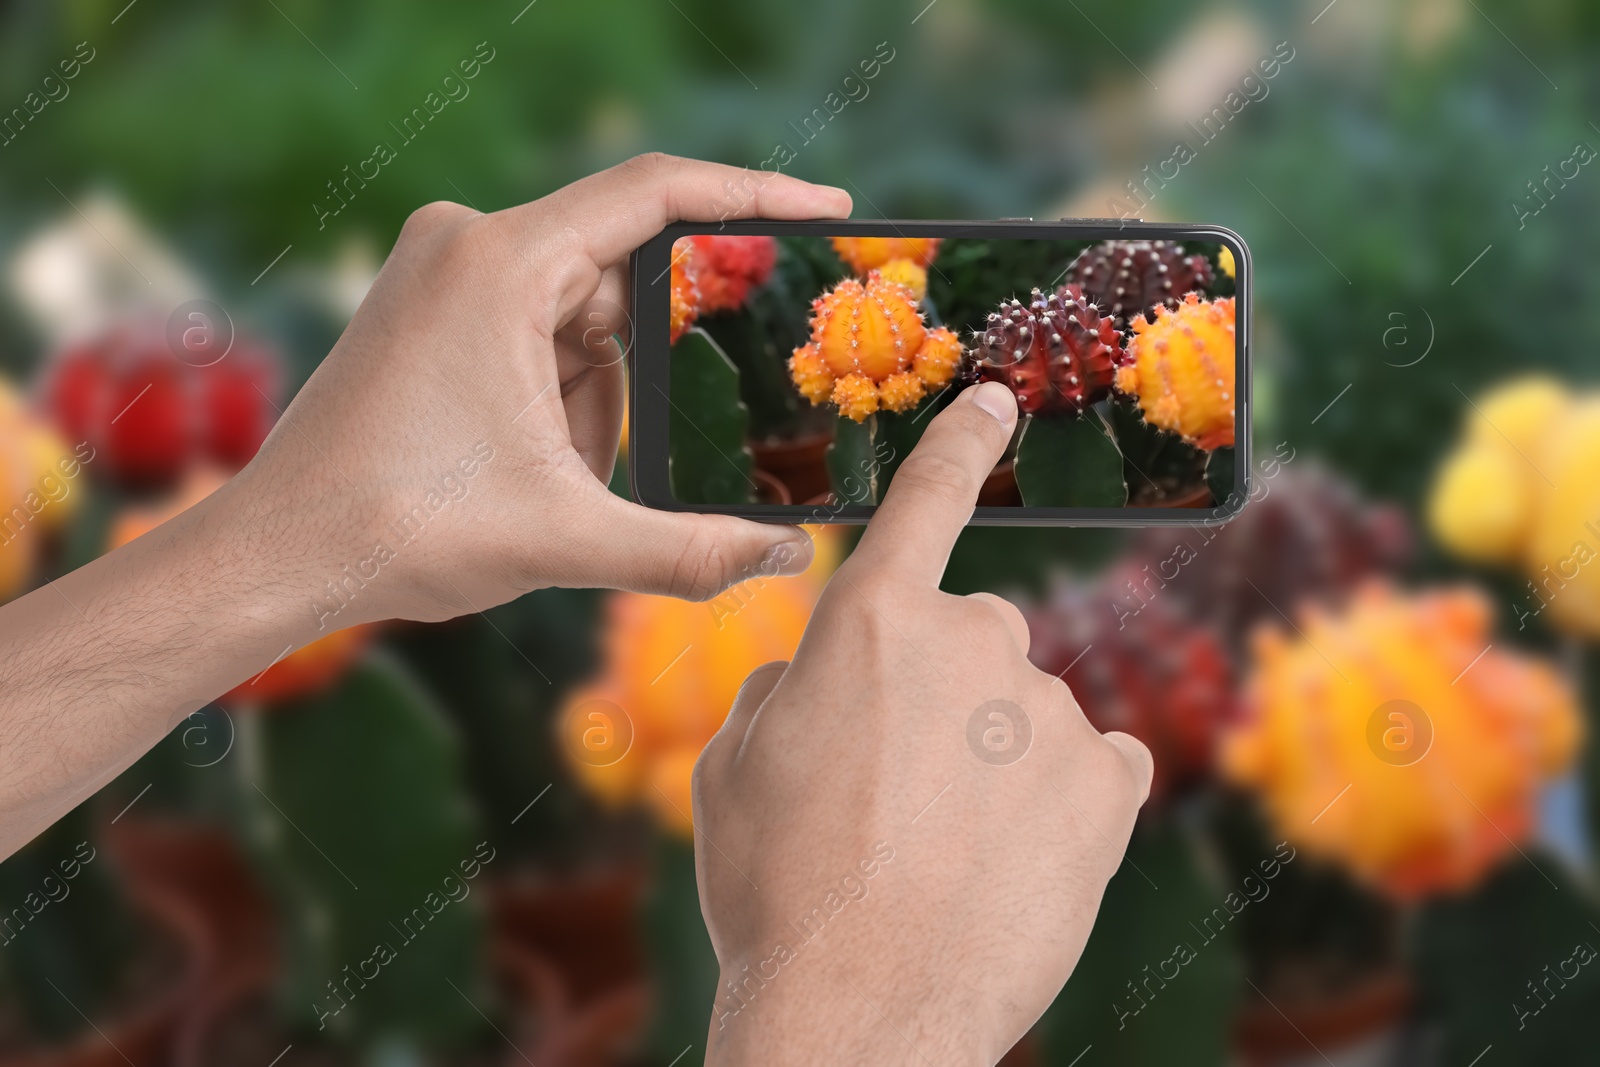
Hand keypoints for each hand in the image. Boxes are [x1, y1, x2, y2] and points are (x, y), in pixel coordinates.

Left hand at [227, 153, 851, 625]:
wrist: (277, 554)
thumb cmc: (399, 528)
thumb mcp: (565, 540)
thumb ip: (689, 549)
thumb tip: (786, 556)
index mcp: (501, 263)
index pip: (657, 196)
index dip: (754, 201)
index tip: (827, 213)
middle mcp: (468, 242)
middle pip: (620, 279)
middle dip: (653, 368)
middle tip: (670, 426)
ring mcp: (444, 271)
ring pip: (581, 321)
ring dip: (596, 404)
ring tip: (551, 484)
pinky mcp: (432, 307)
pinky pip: (537, 337)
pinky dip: (560, 401)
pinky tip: (527, 469)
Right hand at [693, 382, 1155, 1065]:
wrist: (861, 1009)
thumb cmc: (779, 889)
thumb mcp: (732, 771)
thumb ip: (784, 691)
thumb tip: (817, 677)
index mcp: (871, 624)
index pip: (924, 503)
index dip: (959, 447)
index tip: (996, 401)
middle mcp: (972, 642)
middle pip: (970, 640)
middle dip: (941, 698)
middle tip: (895, 792)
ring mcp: (1050, 711)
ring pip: (1025, 715)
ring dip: (995, 763)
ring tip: (942, 853)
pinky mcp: (1108, 784)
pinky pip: (1094, 764)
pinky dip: (1064, 800)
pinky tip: (1017, 858)